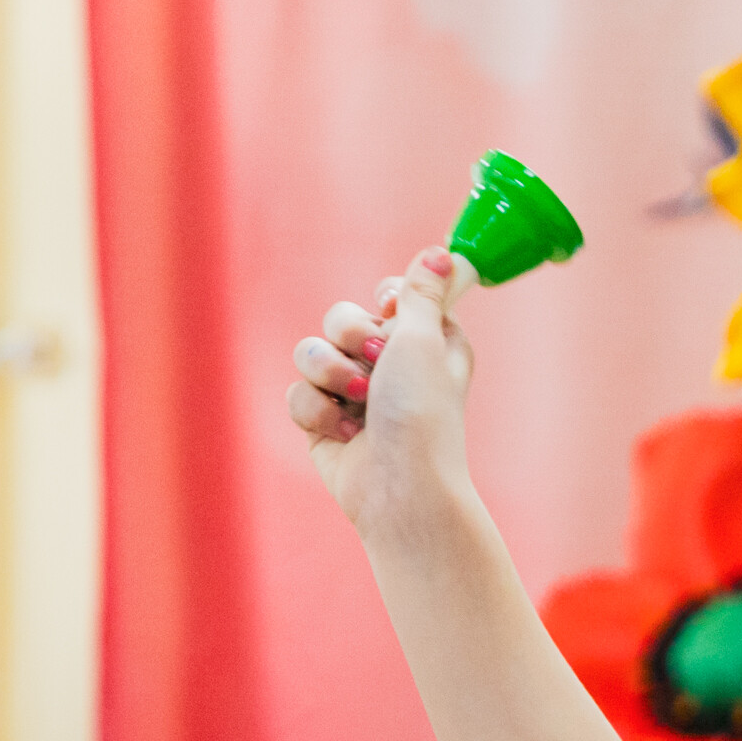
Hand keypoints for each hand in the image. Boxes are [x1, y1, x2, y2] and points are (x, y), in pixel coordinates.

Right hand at [286, 246, 481, 540]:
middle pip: (342, 317)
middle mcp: (390, 366)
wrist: (398, 487)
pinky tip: (342, 434)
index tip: (391, 311)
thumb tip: (444, 253)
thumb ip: (423, 293)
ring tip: (355, 402)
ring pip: (311, 352)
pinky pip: (298, 393)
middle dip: (350, 337)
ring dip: (328, 373)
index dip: (385, 301)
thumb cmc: (421, 414)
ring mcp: (353, 395)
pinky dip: (316, 412)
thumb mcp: (426, 338)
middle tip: (375, 364)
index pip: (390, 295)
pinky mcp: (323, 422)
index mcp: (426, 342)